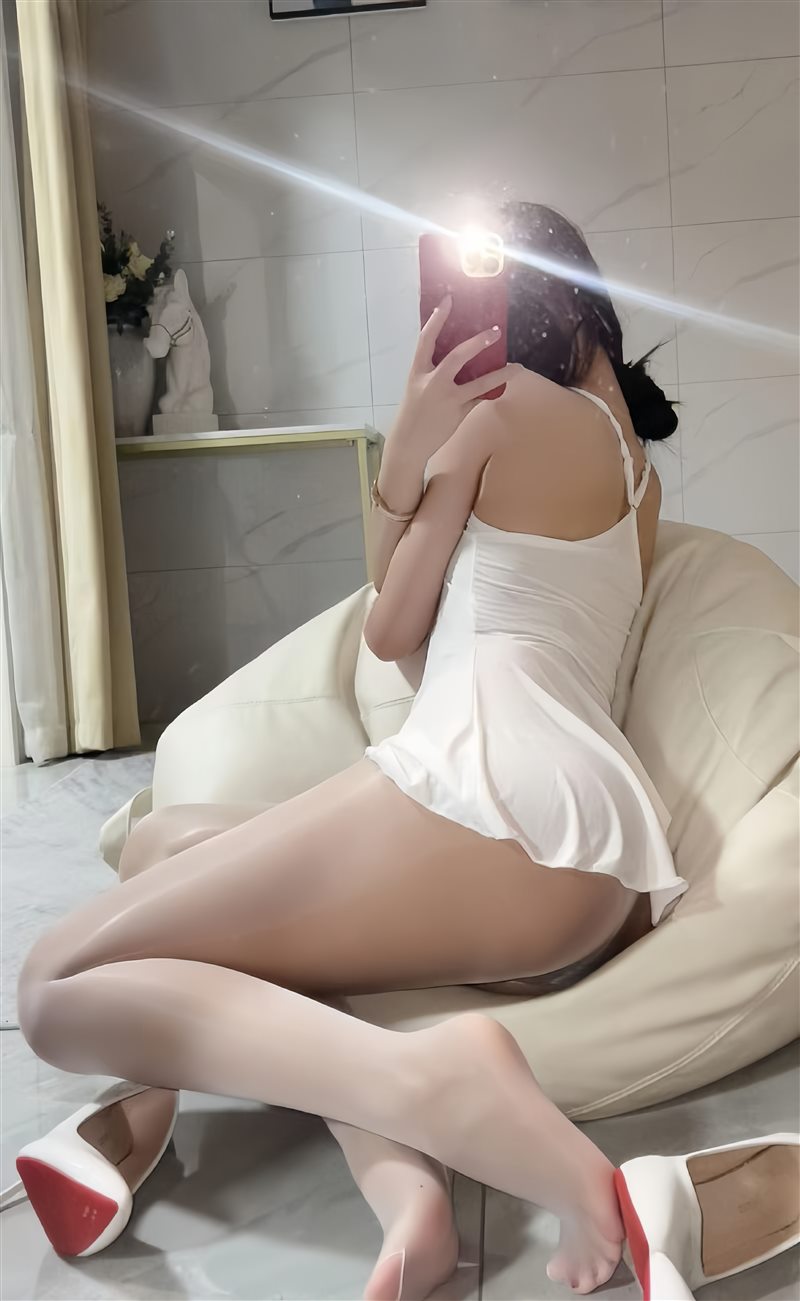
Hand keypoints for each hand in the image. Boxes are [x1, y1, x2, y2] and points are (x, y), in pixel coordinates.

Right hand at [388, 297, 514, 462]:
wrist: (408, 443)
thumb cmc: (413, 413)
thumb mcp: (417, 388)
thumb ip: (434, 373)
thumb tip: (459, 358)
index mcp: (418, 371)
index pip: (426, 339)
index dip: (437, 318)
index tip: (448, 300)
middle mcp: (432, 381)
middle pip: (457, 355)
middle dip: (478, 342)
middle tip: (496, 331)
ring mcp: (447, 397)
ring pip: (479, 382)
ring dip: (500, 373)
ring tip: (517, 366)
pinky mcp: (458, 412)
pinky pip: (479, 397)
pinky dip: (492, 390)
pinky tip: (505, 384)